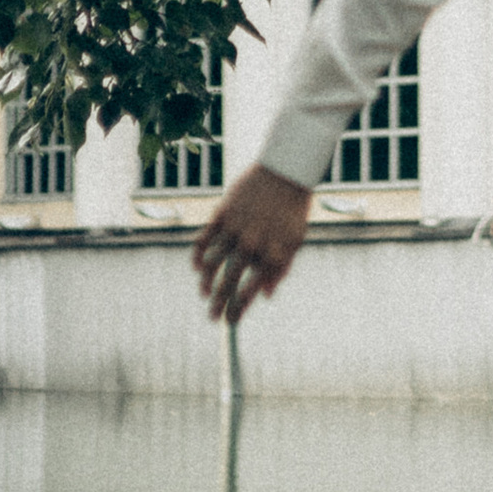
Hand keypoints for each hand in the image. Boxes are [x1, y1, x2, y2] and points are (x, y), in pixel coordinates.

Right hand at [193, 164, 311, 322]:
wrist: (286, 170)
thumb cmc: (293, 209)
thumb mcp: (295, 240)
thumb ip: (281, 269)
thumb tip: (266, 295)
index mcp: (271, 252)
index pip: (250, 290)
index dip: (239, 308)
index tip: (232, 321)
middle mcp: (251, 243)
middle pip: (229, 281)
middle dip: (219, 304)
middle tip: (213, 319)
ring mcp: (235, 227)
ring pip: (212, 262)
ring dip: (206, 282)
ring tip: (204, 294)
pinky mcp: (223, 213)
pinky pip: (204, 239)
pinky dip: (198, 255)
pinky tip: (198, 268)